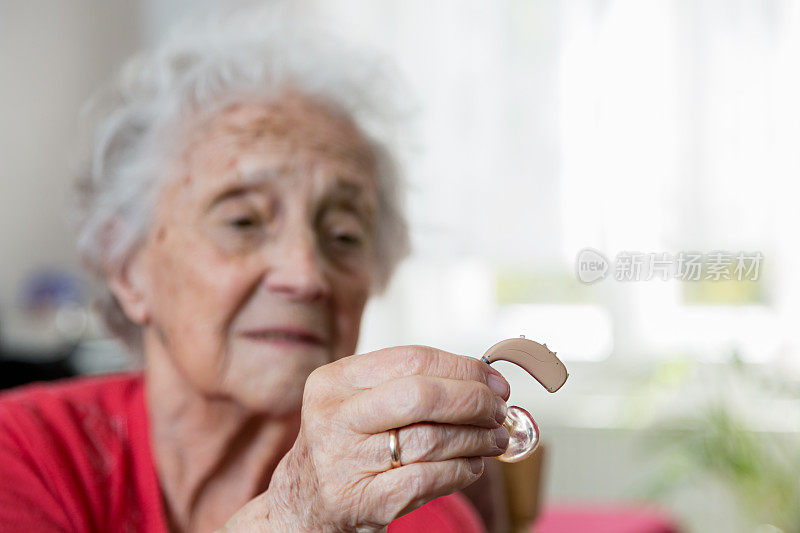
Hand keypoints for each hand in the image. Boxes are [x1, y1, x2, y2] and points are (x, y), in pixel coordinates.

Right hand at [220, 345, 510, 531]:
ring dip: (476, 439)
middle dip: (473, 401)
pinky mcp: (362, 500)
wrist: (304, 502)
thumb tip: (484, 380)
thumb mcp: (360, 401)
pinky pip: (428, 479)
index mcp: (334, 381)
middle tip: (499, 410)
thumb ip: (410, 384)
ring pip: (431, 439)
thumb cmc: (347, 443)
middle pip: (421, 395)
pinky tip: (473, 466)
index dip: (463, 367)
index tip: (494, 381)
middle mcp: (333, 417)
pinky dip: (461, 471)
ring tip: (495, 439)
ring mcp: (344, 461)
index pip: (412, 360)